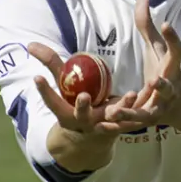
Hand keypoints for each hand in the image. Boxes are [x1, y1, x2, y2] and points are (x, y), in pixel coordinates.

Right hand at [27, 42, 146, 136]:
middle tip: (84, 96)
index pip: (52, 103)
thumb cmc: (75, 103)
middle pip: (82, 115)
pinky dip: (142, 103)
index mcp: (66, 114)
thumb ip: (51, 64)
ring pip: (113, 117)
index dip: (44, 92)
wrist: (93, 137)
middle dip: (82, 107)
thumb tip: (30, 44)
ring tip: (130, 94)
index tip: (37, 78)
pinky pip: (134, 115)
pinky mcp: (123, 125)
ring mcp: (104, 126)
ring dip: (122, 106)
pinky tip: (150, 90)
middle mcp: (84, 122)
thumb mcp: (63, 86)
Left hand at [105, 0, 180, 127]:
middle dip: (163, 85)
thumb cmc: (164, 69)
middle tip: (155, 80)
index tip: (166, 23)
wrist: (176, 103)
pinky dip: (117, 126)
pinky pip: (131, 125)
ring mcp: (159, 107)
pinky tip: (100, 125)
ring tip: (114, 111)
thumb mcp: (157, 48)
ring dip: (131, 113)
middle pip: (167, 87)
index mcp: (172, 68)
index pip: (176, 51)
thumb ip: (147, 25)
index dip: (172, 38)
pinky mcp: (146, 120)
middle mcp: (170, 89)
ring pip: (146, 113)